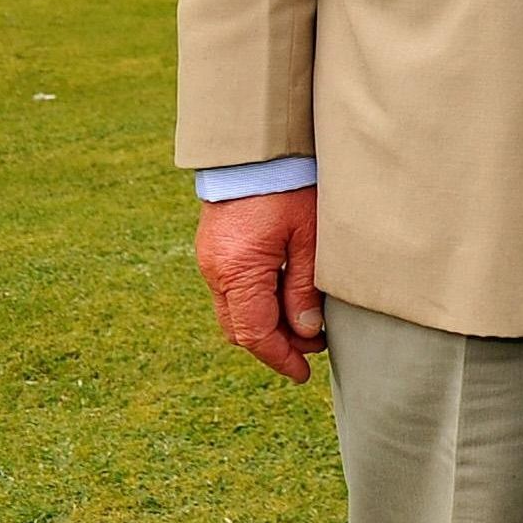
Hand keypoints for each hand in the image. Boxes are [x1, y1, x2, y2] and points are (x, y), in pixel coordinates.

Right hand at [195, 187, 323, 381]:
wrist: (256, 149)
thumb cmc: (290, 186)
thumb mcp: (309, 237)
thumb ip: (304, 287)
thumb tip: (307, 332)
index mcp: (238, 272)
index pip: (256, 334)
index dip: (281, 358)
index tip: (303, 373)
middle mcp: (216, 272)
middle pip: (240, 329)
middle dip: (275, 346)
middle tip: (312, 351)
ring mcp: (211, 261)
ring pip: (234, 312)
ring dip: (265, 325)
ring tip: (304, 327)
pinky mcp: (214, 250)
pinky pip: (231, 291)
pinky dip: (255, 304)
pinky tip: (284, 300)